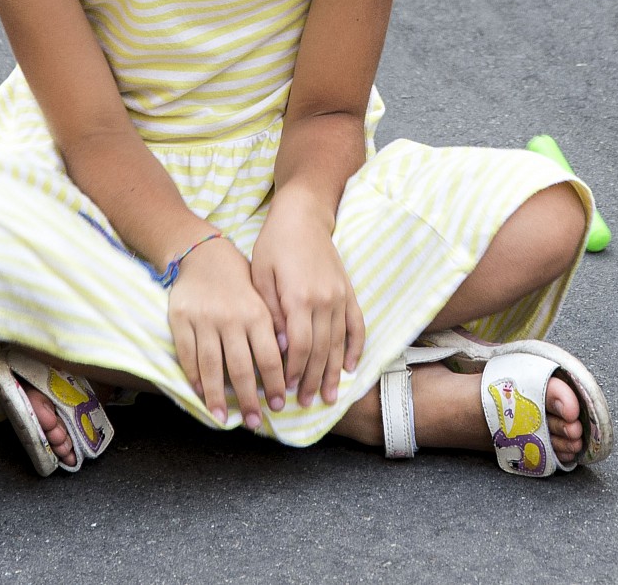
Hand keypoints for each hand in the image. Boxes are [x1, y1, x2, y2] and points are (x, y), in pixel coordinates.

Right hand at [166, 235, 285, 429]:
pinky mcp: (180, 319)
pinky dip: (194, 378)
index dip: (275, 385)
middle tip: (256, 422)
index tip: (279, 405)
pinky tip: (202, 395)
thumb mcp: (264, 295)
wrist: (203, 252)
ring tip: (225, 418)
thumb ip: (274, 326)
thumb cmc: (240, 278)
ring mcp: (204, 320)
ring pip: (212, 367)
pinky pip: (188, 356)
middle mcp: (231, 318)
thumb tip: (289, 361)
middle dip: (250, 400)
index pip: (270, 357)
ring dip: (219, 398)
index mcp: (257, 312)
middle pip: (241, 368)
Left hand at [250, 207, 364, 409]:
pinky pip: (356, 325)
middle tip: (306, 403)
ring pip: (339, 342)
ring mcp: (340, 296)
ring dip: (334, 372)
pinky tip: (352, 367)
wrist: (303, 215)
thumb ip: (271, 312)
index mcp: (299, 297)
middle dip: (314, 380)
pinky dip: (356, 347)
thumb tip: (282, 347)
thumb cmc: (275, 244)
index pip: (301, 347)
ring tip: (330, 397)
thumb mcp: (261, 275)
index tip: (286, 390)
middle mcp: (324, 300)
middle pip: (321, 350)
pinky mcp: (348, 291)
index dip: (295, 372)